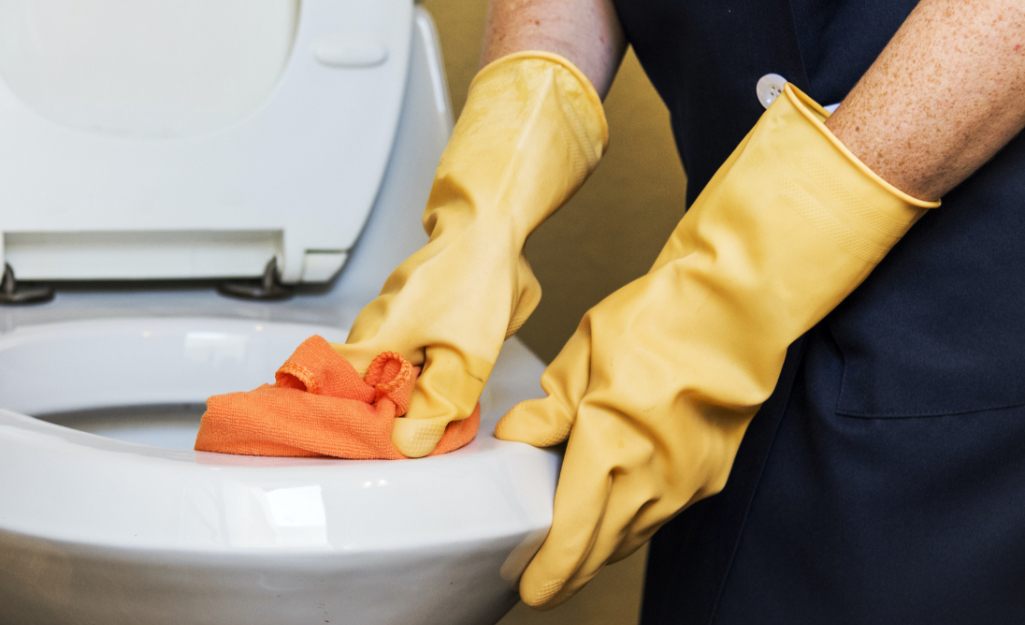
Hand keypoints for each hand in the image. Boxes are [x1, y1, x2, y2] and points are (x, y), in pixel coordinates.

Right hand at [333, 52, 606, 456]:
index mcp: (373, 344)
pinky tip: (438, 388)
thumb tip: (406, 444)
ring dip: (403, 401)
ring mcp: (385, 323)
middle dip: (380, 421)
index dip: (339, 427)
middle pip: (357, 394)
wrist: (489, 226)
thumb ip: (437, 404)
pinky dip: (415, 379)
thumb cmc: (475, 282)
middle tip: (410, 440)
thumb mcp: (468, 356)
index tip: (361, 448)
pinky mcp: (404, 318)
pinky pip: (400, 360)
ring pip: (382, 377)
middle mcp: (369, 333)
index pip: (327, 397)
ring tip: (428, 419)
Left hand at [496, 84, 936, 607]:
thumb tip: (518, 436)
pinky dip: (635, 523)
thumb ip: (549, 407)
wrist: (733, 312)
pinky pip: (664, 515)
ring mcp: (686, 483)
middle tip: (545, 584)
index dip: (549, 571)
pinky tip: (619, 516)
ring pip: (635, 536)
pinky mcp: (709, 476)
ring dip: (603, 550)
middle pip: (603, 550)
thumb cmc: (658, 322)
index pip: (571, 535)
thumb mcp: (583, 355)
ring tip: (575, 556)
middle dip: (571, 573)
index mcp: (609, 449)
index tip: (532, 588)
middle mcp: (650, 480)